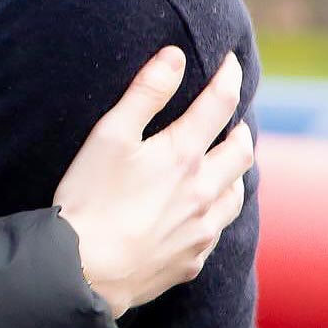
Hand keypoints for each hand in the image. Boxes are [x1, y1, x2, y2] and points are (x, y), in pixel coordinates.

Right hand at [54, 47, 253, 317]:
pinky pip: (216, 232)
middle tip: (232, 121)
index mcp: (184, 155)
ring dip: (235, 173)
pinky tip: (200, 213)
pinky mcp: (191, 260)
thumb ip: (145, 93)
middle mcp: (204, 191)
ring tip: (225, 165)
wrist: (87, 270)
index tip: (230, 63)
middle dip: (240, 129)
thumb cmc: (90, 198)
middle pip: (240, 152)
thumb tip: (174, 56)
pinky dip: (216, 212)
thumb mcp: (109, 135)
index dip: (228, 77)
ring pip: (236, 194)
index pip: (219, 104)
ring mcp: (201, 230)